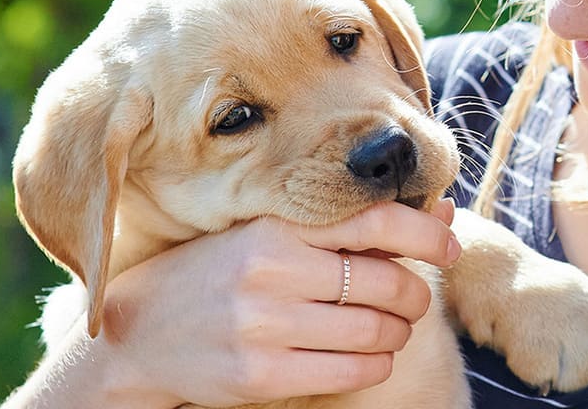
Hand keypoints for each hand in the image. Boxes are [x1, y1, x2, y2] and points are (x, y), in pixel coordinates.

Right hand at [43, 199, 459, 407]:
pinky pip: (353, 372)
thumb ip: (353, 224)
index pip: (374, 218)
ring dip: (399, 332)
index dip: (426, 232)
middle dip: (415, 293)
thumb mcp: (276, 234)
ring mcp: (263, 325)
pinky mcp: (259, 375)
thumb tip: (443, 212)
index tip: (448, 246)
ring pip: (376, 331)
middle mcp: (271, 269)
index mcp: (277, 224)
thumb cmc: (224, 271)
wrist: (140, 331)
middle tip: (412, 297)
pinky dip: (377, 365)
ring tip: (390, 327)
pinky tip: (369, 356)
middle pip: (386, 282)